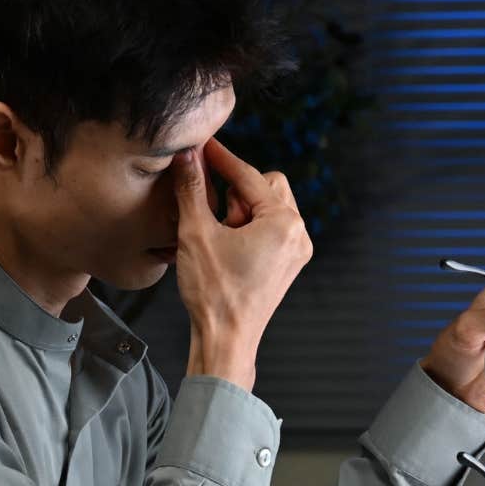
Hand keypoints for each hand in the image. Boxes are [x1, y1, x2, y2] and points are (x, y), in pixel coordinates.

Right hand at [171, 138, 313, 389]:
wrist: (225, 341)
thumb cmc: (214, 293)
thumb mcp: (196, 234)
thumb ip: (192, 188)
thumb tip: (186, 155)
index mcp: (284, 223)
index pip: (249, 176)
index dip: (221, 159)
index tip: (202, 144)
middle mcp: (298, 234)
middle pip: (267, 186)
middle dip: (236, 193)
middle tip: (213, 217)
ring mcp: (296, 251)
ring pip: (269, 207)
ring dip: (241, 211)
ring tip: (219, 238)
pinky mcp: (287, 264)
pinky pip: (271, 229)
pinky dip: (248, 228)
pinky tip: (226, 245)